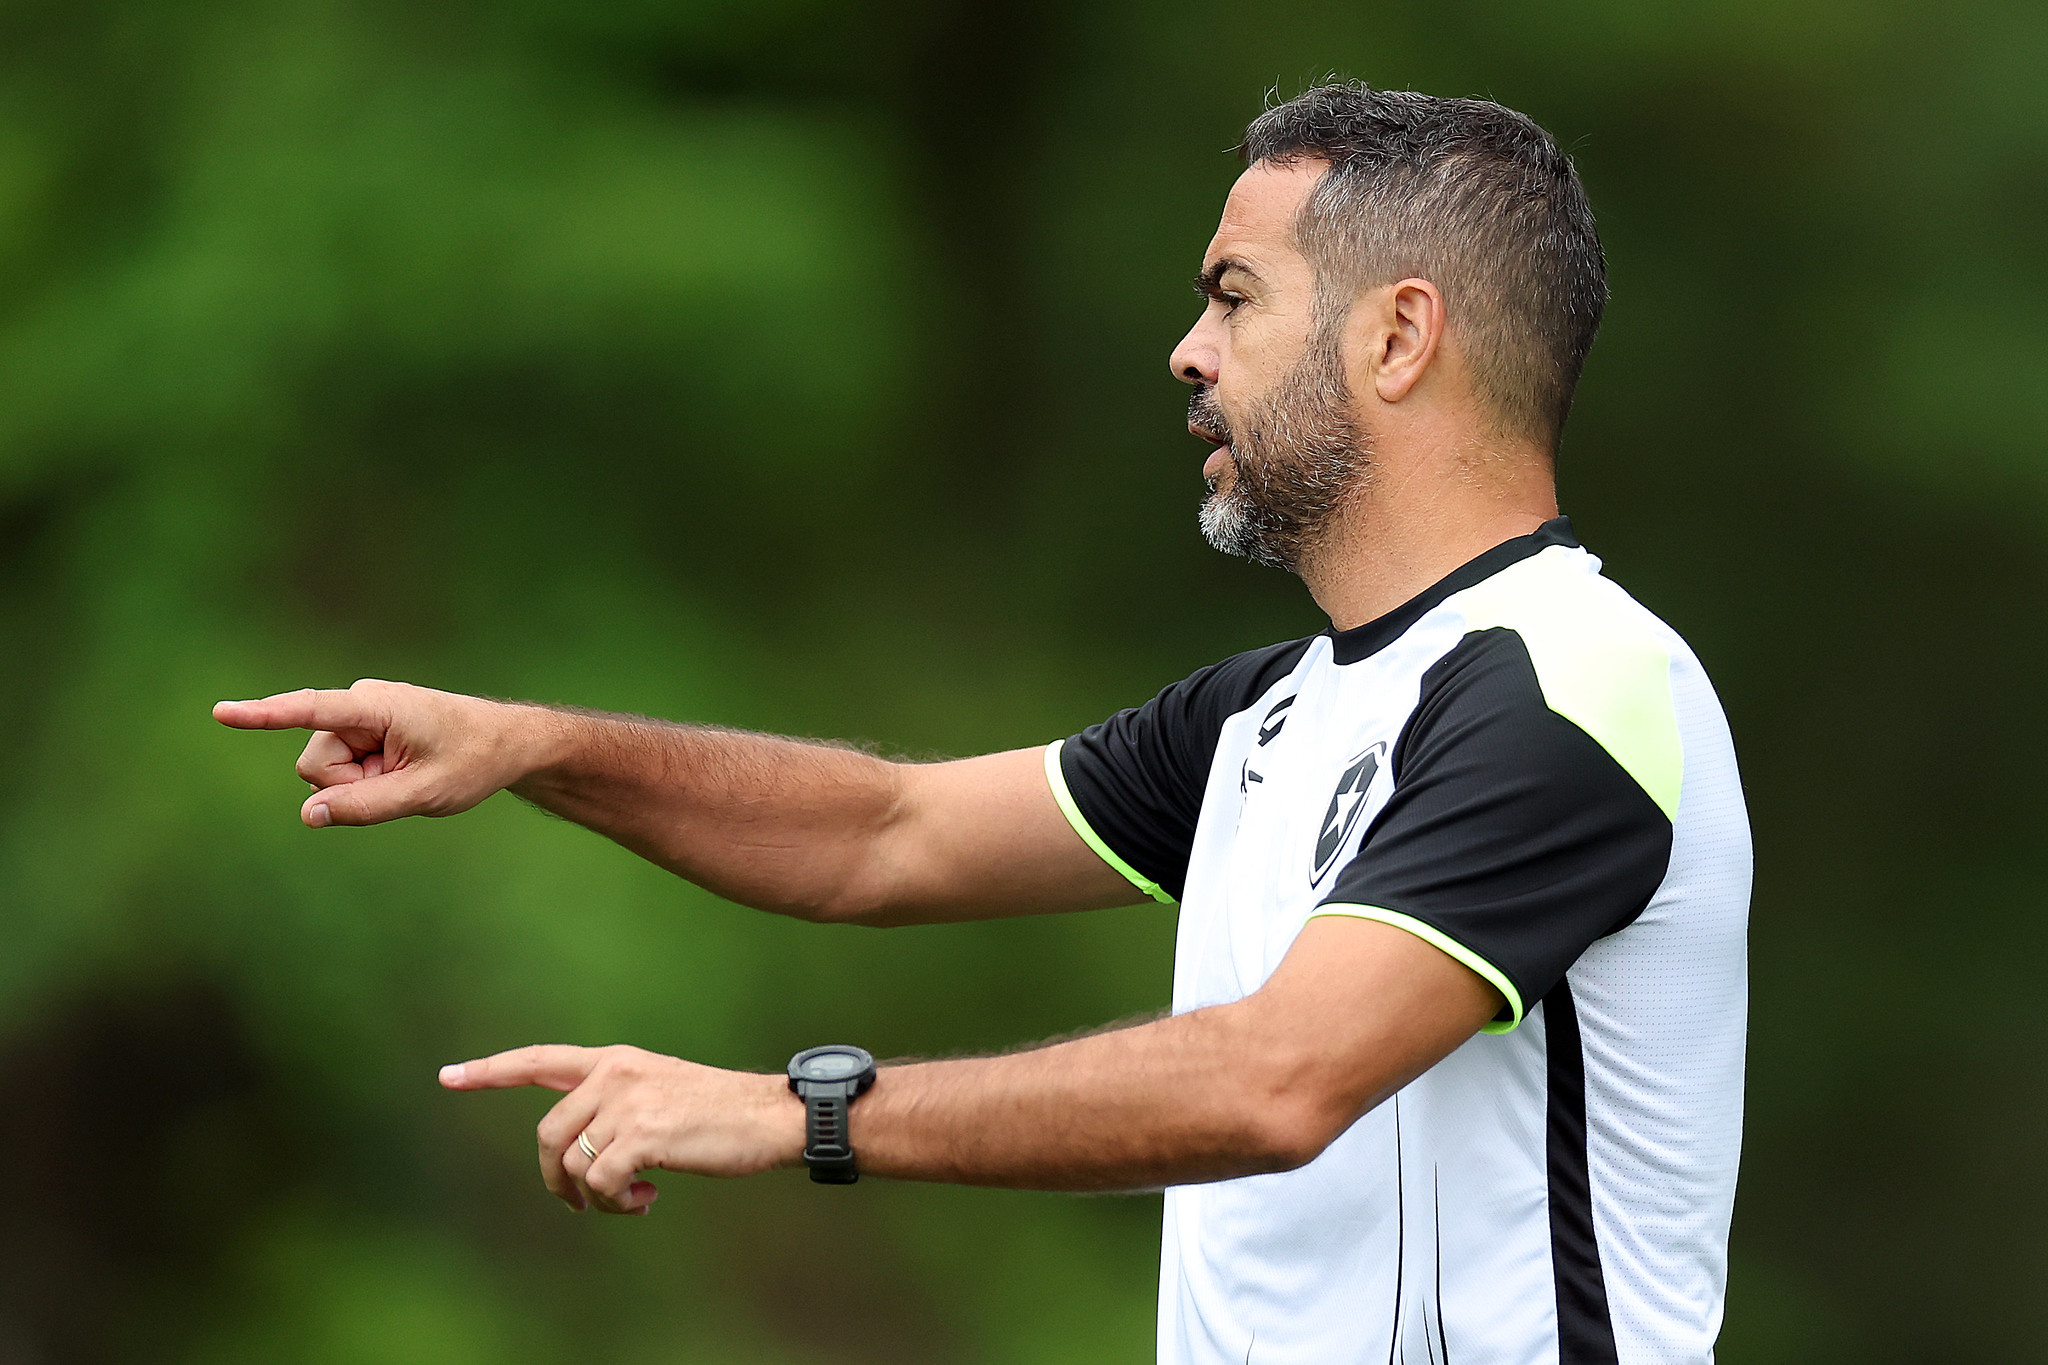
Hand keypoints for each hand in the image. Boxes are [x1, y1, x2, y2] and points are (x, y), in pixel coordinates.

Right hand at [213, 679, 546, 827]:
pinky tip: (398, 770)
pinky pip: (340, 769)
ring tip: (405, 773)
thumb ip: (365, 806)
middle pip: (316, 764)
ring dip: (359, 784)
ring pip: (324, 771)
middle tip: (403, 779)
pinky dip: (364, 780)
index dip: (264, 715)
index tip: (221, 712)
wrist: (504, 743)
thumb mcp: (423, 793)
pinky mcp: (359, 729)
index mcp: (377, 706)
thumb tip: (308, 815)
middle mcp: (360, 702)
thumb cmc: (471, 762)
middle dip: (349, 785)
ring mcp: (358, 715)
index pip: (311, 711)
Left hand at [438, 1044, 805, 1213]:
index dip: (491, 1070)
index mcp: (616, 1060)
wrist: (768, 1116)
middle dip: (555, 1178)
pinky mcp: (643, 1134)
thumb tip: (579, 1153)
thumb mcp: (660, 1090)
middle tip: (581, 1202)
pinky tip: (646, 1199)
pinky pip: (599, 1183)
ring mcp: (628, 1102)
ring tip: (633, 1198)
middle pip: (547, 1134)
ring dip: (595, 1196)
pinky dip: (615, 1203)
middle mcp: (615, 1074)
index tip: (449, 1076)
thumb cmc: (720, 1113)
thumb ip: (616, 1104)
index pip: (540, 1061)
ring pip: (572, 1163)